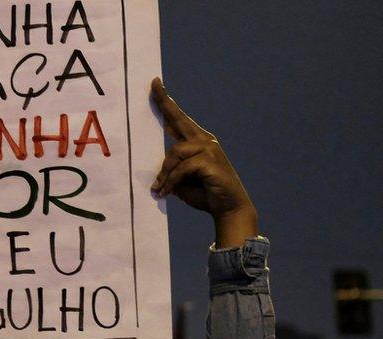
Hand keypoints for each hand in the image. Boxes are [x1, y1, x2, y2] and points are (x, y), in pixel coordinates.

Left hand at [149, 78, 256, 247]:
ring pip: (174, 153)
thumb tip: (156, 170)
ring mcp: (209, 148)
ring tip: (160, 189)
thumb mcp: (182, 181)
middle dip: (165, 102)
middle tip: (154, 84)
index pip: (178, 120)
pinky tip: (167, 191)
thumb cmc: (205, 194)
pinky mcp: (209, 160)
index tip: (156, 85)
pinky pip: (181, 168)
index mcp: (198, 142)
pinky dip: (172, 181)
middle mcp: (205, 140)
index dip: (167, 103)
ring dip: (165, 173)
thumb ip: (171, 170)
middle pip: (180, 119)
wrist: (228, 208)